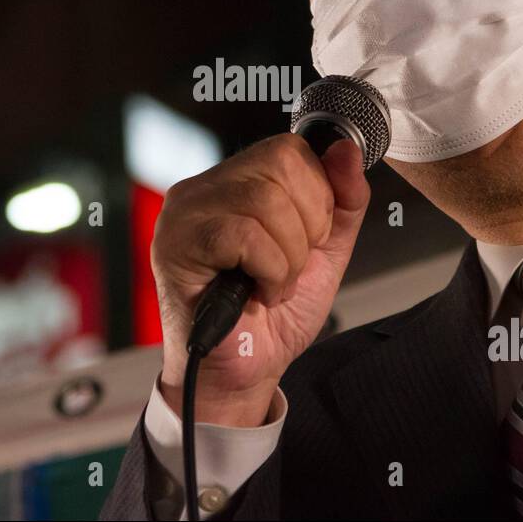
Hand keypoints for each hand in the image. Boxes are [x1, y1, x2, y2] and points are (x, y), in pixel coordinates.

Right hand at [152, 135, 368, 425]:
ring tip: (270, 283)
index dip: (317, 196)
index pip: (289, 148)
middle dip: (306, 227)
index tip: (309, 240)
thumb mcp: (324, 251)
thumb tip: (345, 148)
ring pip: (265, 199)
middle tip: (288, 267)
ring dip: (287, 257)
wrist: (245, 373)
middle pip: (281, 164)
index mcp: (235, 183)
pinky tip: (255, 293)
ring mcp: (185, 213)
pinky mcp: (176, 243)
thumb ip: (343, 199)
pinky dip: (268, 271)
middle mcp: (204, 189)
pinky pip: (244, 233)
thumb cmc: (273, 317)